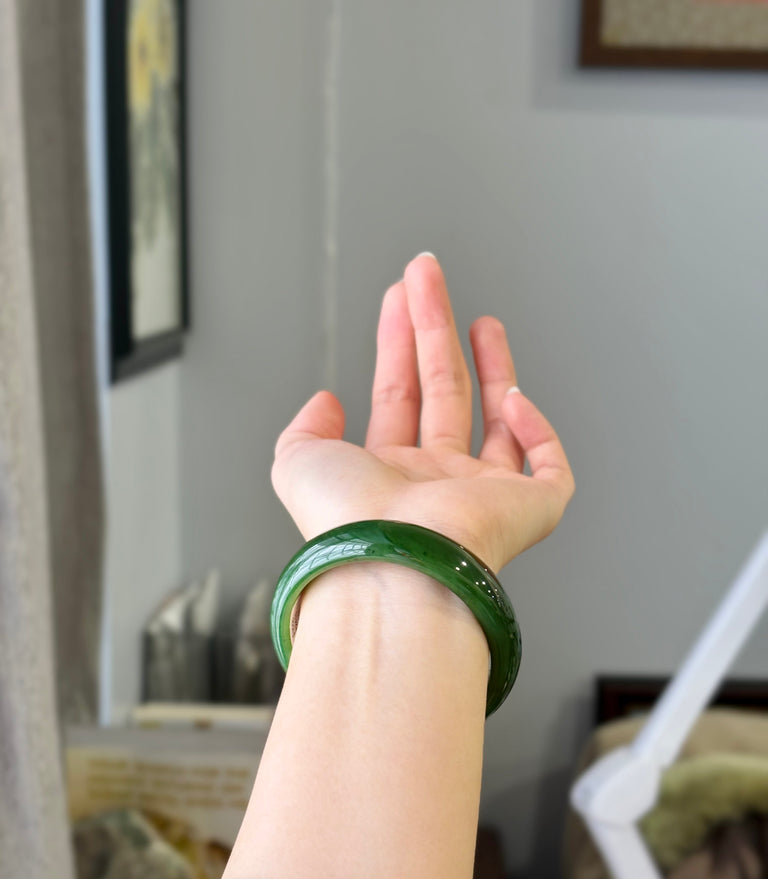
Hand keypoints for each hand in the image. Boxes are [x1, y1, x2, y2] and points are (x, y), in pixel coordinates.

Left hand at [272, 254, 573, 572]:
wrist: (395, 564)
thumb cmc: (346, 523)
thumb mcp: (298, 462)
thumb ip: (304, 428)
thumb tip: (326, 400)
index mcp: (388, 476)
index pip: (397, 397)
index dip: (397, 343)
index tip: (398, 297)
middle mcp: (436, 485)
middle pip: (443, 392)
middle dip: (435, 330)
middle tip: (428, 276)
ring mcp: (484, 497)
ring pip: (497, 420)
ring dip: (491, 365)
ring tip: (483, 319)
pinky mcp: (530, 510)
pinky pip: (548, 467)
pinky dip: (538, 430)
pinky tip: (517, 399)